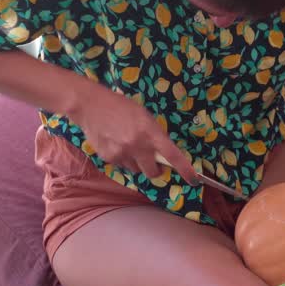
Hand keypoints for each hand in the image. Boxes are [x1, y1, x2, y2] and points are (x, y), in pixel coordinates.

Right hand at [67, 82, 198, 183]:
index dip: (186, 170)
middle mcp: (138, 146)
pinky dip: (123, 159)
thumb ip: (155, 134)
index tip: (194, 180)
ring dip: (137, 163)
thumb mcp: (144, 116)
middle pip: (153, 173)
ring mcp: (122, 154)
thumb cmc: (121, 106)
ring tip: (128, 146)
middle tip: (153, 161)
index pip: (173, 156)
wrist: (90, 105)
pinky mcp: (109, 158)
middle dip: (155, 170)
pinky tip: (116, 144)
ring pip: (137, 170)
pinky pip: (122, 166)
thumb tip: (162, 153)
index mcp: (151, 132)